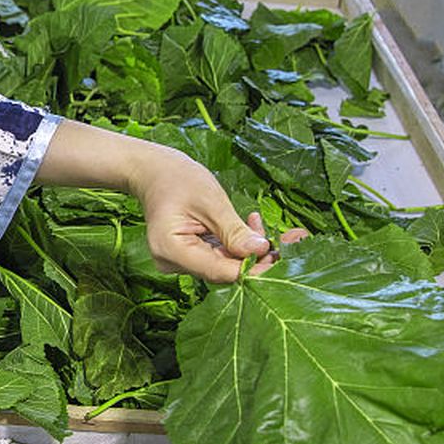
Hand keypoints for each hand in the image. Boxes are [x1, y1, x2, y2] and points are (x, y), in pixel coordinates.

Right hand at [32, 121, 307, 283]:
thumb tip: (262, 251)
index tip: (279, 251)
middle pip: (225, 271)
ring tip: (262, 220)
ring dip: (250, 247)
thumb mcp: (210, 201)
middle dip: (258, 256)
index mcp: (172, 251)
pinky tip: (251, 224)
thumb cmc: (177, 179)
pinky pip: (221, 256)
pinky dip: (239, 243)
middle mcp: (174, 264)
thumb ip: (234, 229)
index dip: (253, 266)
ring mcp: (182, 262)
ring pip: (226, 265)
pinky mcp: (191, 256)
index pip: (220, 272)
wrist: (153, 171)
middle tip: (291, 239)